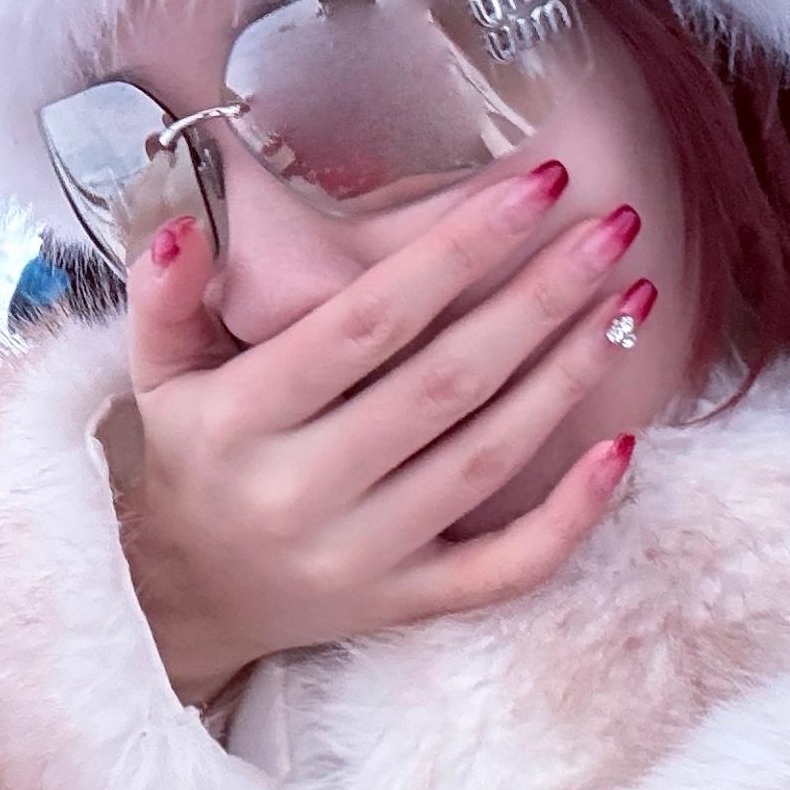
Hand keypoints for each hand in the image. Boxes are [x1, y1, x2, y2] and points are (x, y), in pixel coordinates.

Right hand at [107, 170, 650, 705]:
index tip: (533, 185)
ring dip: (570, 374)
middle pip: (446, 381)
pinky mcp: (406, 604)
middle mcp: (305, 491)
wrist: (186, 600)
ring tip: (631, 298)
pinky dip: (570, 514)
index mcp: (244, 419)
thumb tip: (187, 226)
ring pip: (488, 459)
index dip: (456, 250)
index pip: (367, 322)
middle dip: (540, 296)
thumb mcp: (158, 372)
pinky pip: (505, 567)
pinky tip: (624, 444)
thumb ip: (164, 294)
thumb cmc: (192, 456)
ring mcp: (362, 556)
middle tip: (614, 224)